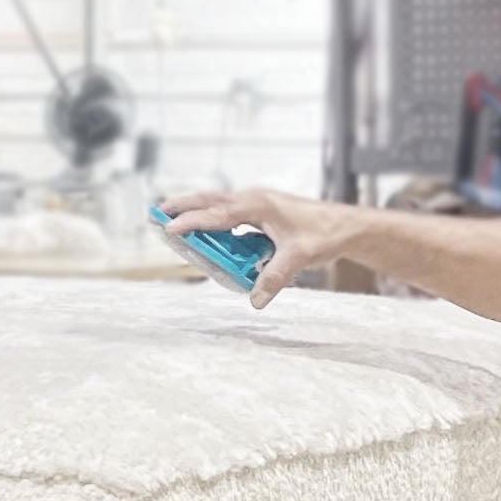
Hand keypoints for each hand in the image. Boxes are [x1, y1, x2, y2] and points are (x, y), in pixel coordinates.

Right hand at [156, 188, 358, 306]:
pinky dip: (211, 219)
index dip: (192, 221)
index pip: (217, 213)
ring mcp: (257, 203)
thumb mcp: (298, 257)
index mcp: (258, 205)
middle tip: (154, 214)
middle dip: (181, 206)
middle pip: (209, 199)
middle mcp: (254, 200)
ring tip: (169, 218)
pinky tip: (205, 231)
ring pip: (217, 204)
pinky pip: (229, 213)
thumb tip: (255, 300)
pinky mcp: (261, 211)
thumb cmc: (324, 234)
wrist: (346, 225)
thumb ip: (274, 277)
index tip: (169, 229)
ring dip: (194, 210)